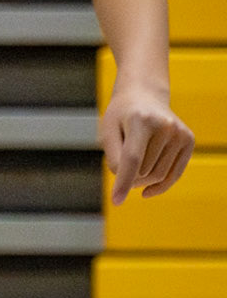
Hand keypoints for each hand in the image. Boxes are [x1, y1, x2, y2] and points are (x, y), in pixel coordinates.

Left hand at [101, 84, 193, 204]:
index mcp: (140, 120)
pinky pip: (174, 174)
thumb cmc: (120, 115)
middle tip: (119, 165)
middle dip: (128, 176)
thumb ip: (113, 157)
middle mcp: (165, 126)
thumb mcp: (108, 131)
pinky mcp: (189, 141)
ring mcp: (180, 133)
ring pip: (158, 176)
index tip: (116, 201)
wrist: (144, 96)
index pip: (132, 159)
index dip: (123, 182)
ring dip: (141, 180)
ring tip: (131, 166)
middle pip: (144, 170)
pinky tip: (146, 191)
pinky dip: (159, 186)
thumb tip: (127, 183)